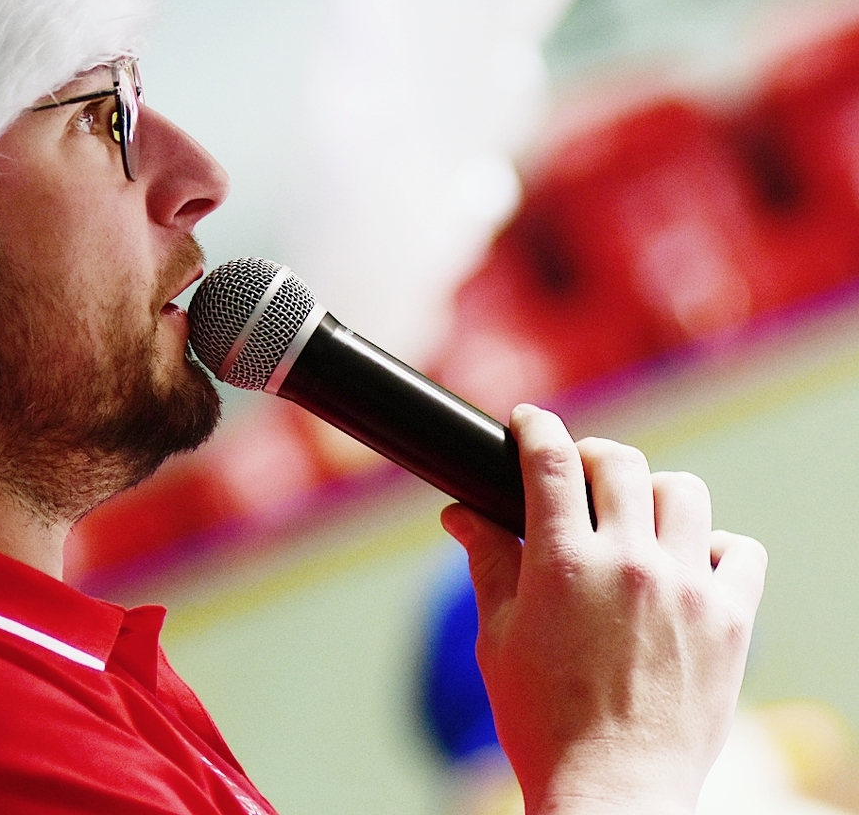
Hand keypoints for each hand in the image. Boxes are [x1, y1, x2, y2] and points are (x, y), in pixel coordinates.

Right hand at [440, 405, 766, 814]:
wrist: (613, 791)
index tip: (530, 422)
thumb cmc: (542, 721)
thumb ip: (487, 563)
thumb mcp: (498, 637)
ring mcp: (687, 589)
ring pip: (684, 492)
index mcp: (562, 565)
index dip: (536, 427)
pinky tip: (686, 564)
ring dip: (653, 493)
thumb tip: (460, 514)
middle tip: (580, 474)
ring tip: (635, 518)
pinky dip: (714, 545)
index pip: (551, 460)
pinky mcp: (731, 620)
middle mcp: (629, 564)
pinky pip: (739, 549)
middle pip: (621, 462)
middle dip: (592, 456)